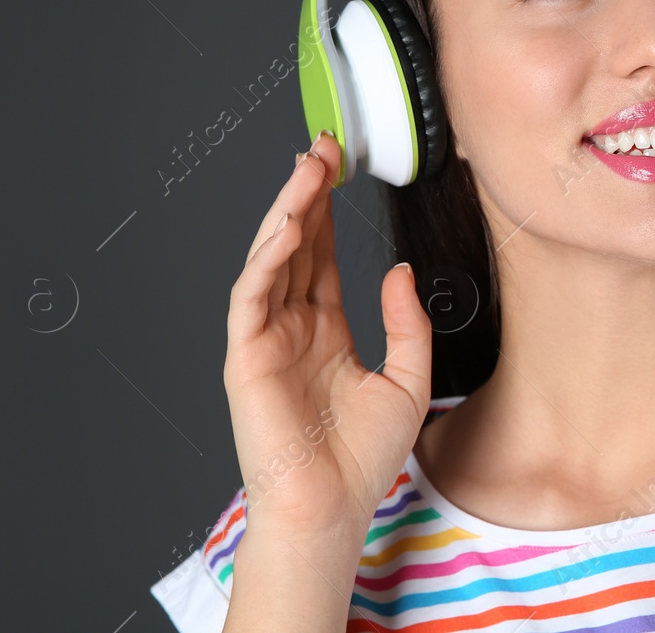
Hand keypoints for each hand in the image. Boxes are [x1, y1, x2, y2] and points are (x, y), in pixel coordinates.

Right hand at [223, 131, 431, 541]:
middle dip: (306, 194)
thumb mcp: (408, 380)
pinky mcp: (247, 357)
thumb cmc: (364, 459)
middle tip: (323, 146)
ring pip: (272, 260)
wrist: (334, 508)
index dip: (328, 211)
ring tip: (308, 168)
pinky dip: (267, 258)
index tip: (340, 165)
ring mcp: (266, 340)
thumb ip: (407, 324)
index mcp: (324, 332)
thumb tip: (400, 272)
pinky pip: (253, 297)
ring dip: (287, 211)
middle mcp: (292, 329)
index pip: (322, 256)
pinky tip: (287, 225)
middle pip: (295, 246)